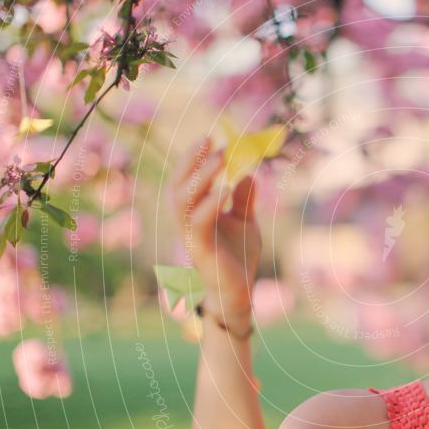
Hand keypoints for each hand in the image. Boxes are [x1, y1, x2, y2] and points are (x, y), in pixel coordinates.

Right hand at [171, 138, 260, 315]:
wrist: (240, 291)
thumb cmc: (238, 257)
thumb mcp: (246, 222)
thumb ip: (244, 199)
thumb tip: (249, 173)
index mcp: (196, 212)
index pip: (187, 179)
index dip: (194, 157)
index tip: (210, 136)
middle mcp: (188, 221)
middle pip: (179, 184)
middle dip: (192, 160)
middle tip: (210, 140)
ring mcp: (191, 235)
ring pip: (184, 201)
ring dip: (201, 177)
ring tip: (219, 158)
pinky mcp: (200, 250)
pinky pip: (199, 223)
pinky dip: (210, 204)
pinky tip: (225, 189)